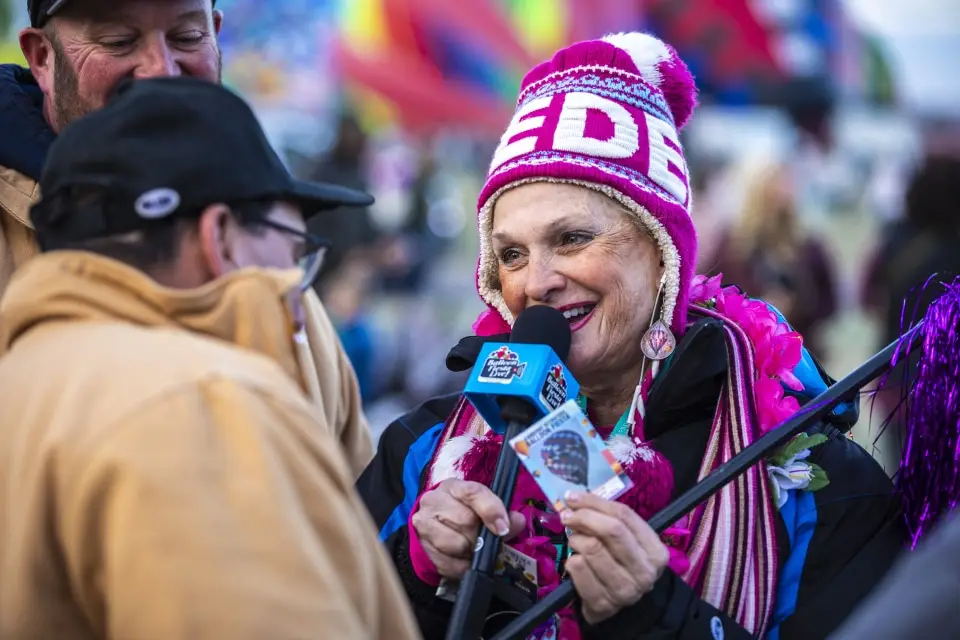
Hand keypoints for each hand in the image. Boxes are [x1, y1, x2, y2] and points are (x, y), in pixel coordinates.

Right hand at [411, 479, 524, 579]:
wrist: (431, 529)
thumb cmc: (462, 515)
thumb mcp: (481, 509)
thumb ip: (502, 514)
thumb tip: (518, 521)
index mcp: (454, 487)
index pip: (473, 492)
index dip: (491, 510)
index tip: (503, 528)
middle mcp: (434, 501)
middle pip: (466, 520)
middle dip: (481, 536)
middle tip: (485, 542)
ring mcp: (424, 523)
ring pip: (456, 544)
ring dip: (470, 552)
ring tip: (472, 550)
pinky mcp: (421, 546)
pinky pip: (448, 563)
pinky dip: (461, 566)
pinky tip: (462, 560)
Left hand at [561, 492, 669, 624]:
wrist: (623, 611)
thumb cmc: (623, 566)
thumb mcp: (627, 543)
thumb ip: (609, 520)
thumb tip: (575, 500)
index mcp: (656, 552)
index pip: (624, 516)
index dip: (595, 502)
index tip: (573, 498)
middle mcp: (644, 572)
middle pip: (612, 530)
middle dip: (584, 517)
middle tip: (567, 516)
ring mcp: (625, 591)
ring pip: (592, 549)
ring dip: (576, 540)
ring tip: (575, 542)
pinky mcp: (603, 604)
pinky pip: (579, 569)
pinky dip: (571, 560)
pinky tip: (575, 561)